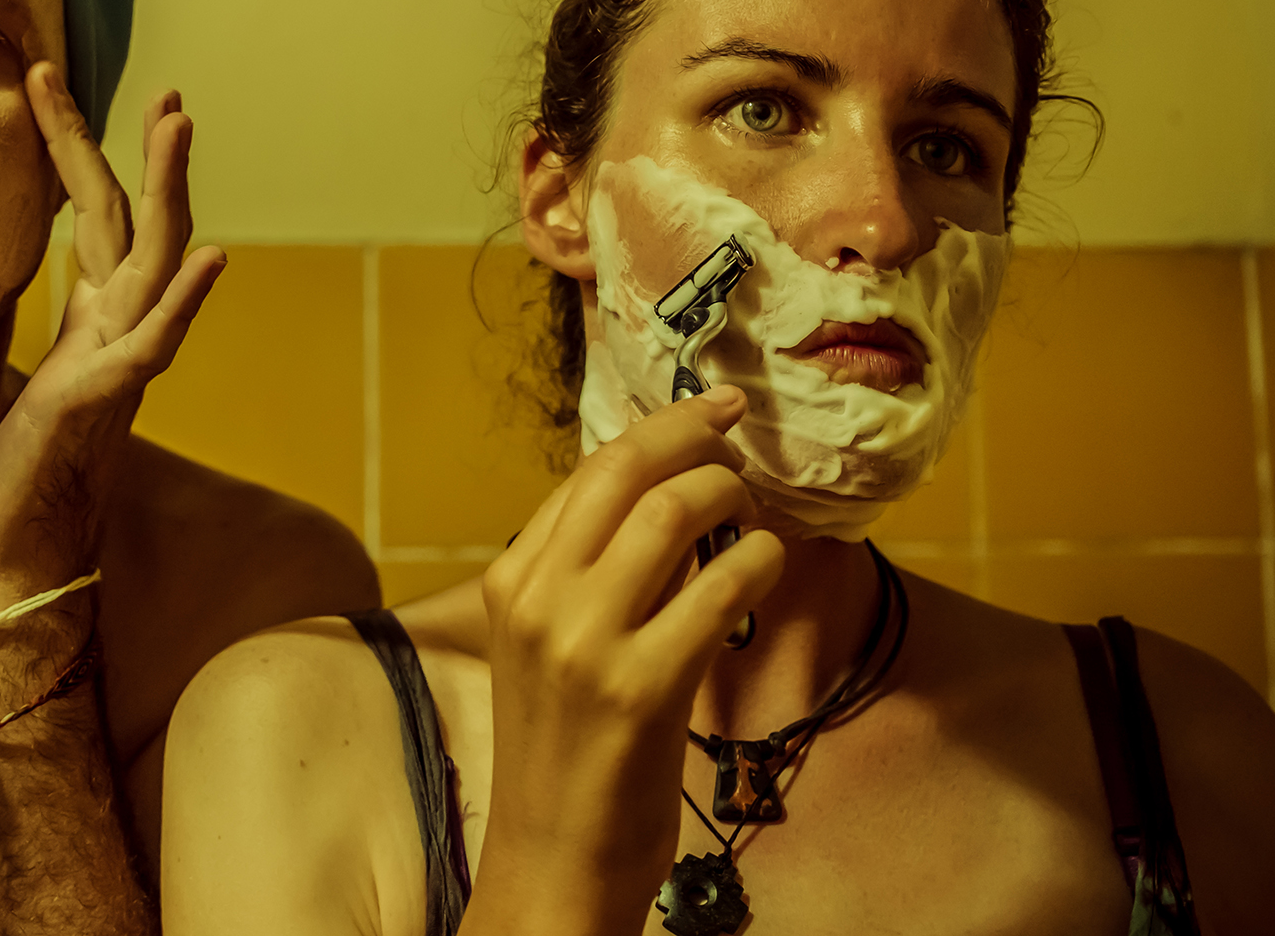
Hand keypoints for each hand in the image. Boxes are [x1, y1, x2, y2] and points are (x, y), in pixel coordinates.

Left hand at [0, 63, 224, 613]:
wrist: (16, 567)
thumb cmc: (10, 487)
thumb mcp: (18, 391)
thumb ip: (39, 345)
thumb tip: (12, 313)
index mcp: (90, 329)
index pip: (93, 225)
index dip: (82, 158)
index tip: (64, 95)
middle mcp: (114, 337)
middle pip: (135, 226)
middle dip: (147, 155)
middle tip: (168, 93)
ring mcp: (116, 365)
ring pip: (154, 261)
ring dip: (169, 190)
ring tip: (178, 125)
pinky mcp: (102, 401)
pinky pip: (155, 342)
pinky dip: (184, 298)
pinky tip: (216, 257)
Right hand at [470, 388, 783, 935]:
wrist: (552, 861)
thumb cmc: (563, 755)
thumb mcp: (546, 646)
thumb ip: (583, 576)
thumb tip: (659, 500)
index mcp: (509, 582)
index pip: (585, 474)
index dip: (655, 431)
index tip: (704, 414)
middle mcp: (537, 599)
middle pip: (624, 472)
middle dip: (692, 435)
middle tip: (737, 430)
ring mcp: (585, 642)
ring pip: (672, 514)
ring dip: (728, 495)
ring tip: (750, 508)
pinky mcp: (641, 687)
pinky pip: (718, 588)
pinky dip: (756, 560)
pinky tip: (765, 564)